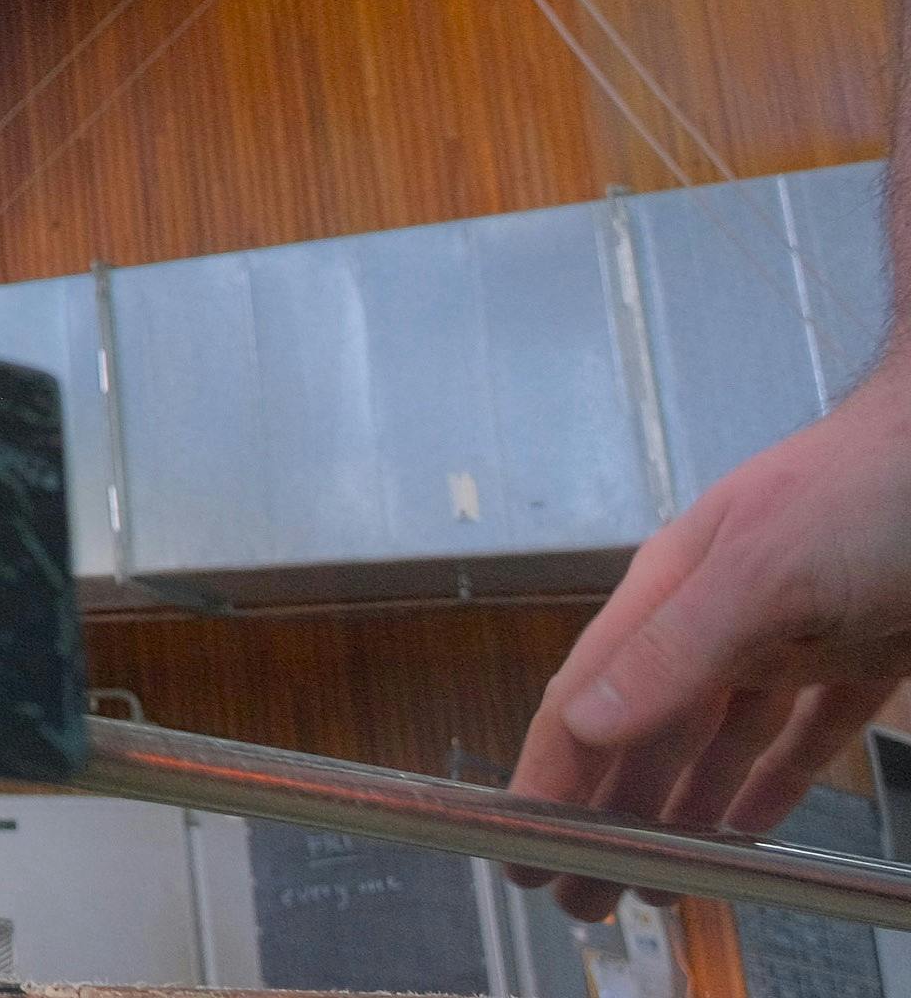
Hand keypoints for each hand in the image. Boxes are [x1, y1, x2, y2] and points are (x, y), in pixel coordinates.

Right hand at [508, 366, 910, 916]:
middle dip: (604, 818)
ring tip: (650, 883)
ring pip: (714, 746)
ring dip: (678, 815)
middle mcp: (718, 619)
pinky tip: (745, 827)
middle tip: (578, 900)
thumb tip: (584, 722)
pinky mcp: (861, 657)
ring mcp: (789, 638)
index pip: (586, 700)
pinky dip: (768, 786)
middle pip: (642, 736)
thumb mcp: (763, 565)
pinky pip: (801, 738)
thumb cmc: (873, 486)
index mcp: (672, 591)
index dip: (544, 777)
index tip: (514, 849)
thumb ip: (675, 649)